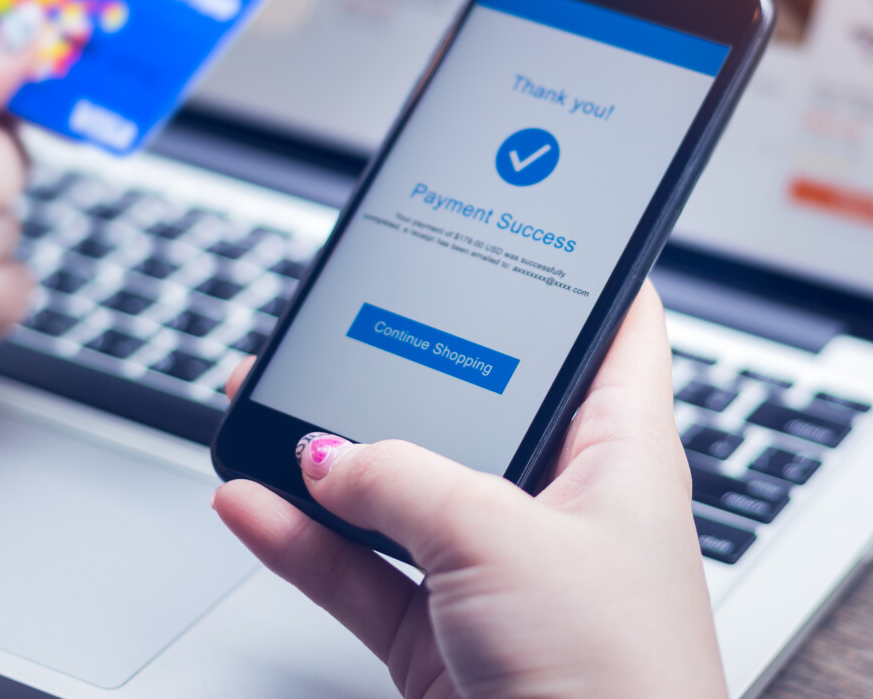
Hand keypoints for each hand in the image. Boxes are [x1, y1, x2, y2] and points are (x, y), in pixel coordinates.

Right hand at [212, 284, 726, 698]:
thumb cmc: (617, 682)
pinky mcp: (447, 643)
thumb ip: (406, 479)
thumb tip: (332, 452)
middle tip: (344, 316)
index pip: (612, 327)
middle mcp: (564, 505)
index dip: (573, 269)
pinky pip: (360, 572)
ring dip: (332, 454)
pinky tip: (250, 501)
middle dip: (405, 364)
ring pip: (402, 489)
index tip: (522, 219)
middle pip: (479, 405)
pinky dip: (303, 541)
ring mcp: (501, 574)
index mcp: (622, 454)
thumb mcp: (504, 538)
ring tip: (266, 399)